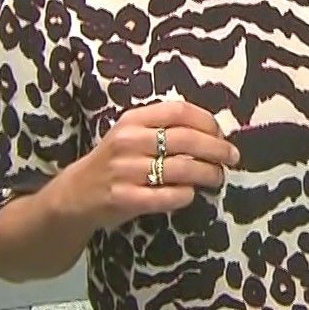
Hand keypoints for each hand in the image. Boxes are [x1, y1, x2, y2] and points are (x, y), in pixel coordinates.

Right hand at [50, 99, 239, 231]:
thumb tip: (213, 133)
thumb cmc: (114, 161)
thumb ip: (163, 128)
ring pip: (182, 169)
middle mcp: (129, 141)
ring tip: (217, 178)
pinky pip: (169, 196)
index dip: (208, 122)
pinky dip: (186, 195)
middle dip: (217, 149)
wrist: (76, 194)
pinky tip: (190, 194)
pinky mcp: (127, 198)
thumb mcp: (131, 134)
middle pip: (187, 140)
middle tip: (232, 158)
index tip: (221, 134)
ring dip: (208, 174)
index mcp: (133, 119)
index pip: (180, 111)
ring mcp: (126, 170)